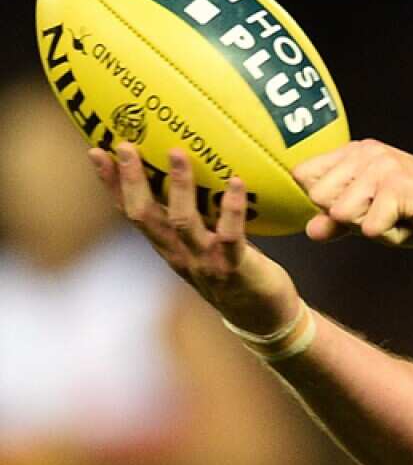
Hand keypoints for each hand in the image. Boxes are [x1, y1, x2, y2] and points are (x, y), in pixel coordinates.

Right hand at [87, 143, 298, 334]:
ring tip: (177, 153)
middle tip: (125, 146)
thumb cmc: (235, 272)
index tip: (98, 153)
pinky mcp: (234, 268)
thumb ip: (196, 216)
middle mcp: (179, 255)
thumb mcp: (205, 243)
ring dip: (179, 186)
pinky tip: (235, 181)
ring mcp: (204, 262)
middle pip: (145, 216)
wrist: (262, 318)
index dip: (112, 184)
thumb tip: (193, 172)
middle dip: (132, 180)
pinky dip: (231, 208)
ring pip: (182, 222)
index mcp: (167, 247)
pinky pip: (231, 235)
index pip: (131, 212)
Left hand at [292, 139, 412, 246]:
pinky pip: (369, 228)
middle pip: (318, 197)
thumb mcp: (372, 217)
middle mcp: (366, 153)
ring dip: (369, 228)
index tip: (357, 207)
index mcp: (355, 153)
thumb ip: (338, 221)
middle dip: (346, 218)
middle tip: (381, 214)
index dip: (322, 202)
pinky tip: (410, 221)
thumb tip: (309, 230)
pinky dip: (388, 236)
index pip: (304, 176)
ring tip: (396, 218)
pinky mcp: (399, 187)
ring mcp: (383, 167)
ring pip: (341, 213)